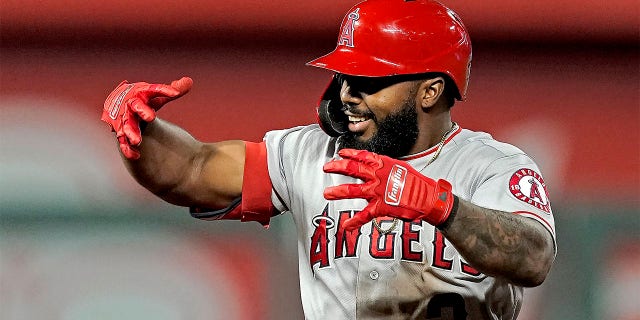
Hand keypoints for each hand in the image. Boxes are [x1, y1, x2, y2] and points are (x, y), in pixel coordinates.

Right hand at [100, 77, 192, 158]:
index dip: (164, 90)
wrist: (118, 103)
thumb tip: (189, 81)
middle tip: (151, 117)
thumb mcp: (155, 93)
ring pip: (125, 125)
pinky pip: (122, 141)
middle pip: (134, 106)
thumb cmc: (142, 98)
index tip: (175, 93)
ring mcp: (124, 119)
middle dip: (142, 111)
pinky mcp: (121, 132)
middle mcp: (130, 104)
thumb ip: (172, 90)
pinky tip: (136, 156)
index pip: (152, 90)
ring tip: (137, 141)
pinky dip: (128, 149)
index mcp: (141, 93)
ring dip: (130, 132)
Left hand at [323, 149, 454, 230]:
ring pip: (352, 190)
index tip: (340, 153)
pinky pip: (364, 215)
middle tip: (327, 167)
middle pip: (352, 169)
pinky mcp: (380, 207)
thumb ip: (386, 168)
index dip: (350, 154)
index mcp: (383, 164)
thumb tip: (376, 167)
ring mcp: (377, 191)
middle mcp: (378, 176)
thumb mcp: (400, 168)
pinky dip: (354, 221)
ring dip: (338, 192)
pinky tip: (346, 225)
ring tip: (327, 194)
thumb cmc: (417, 183)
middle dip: (337, 167)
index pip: (363, 156)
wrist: (428, 197)